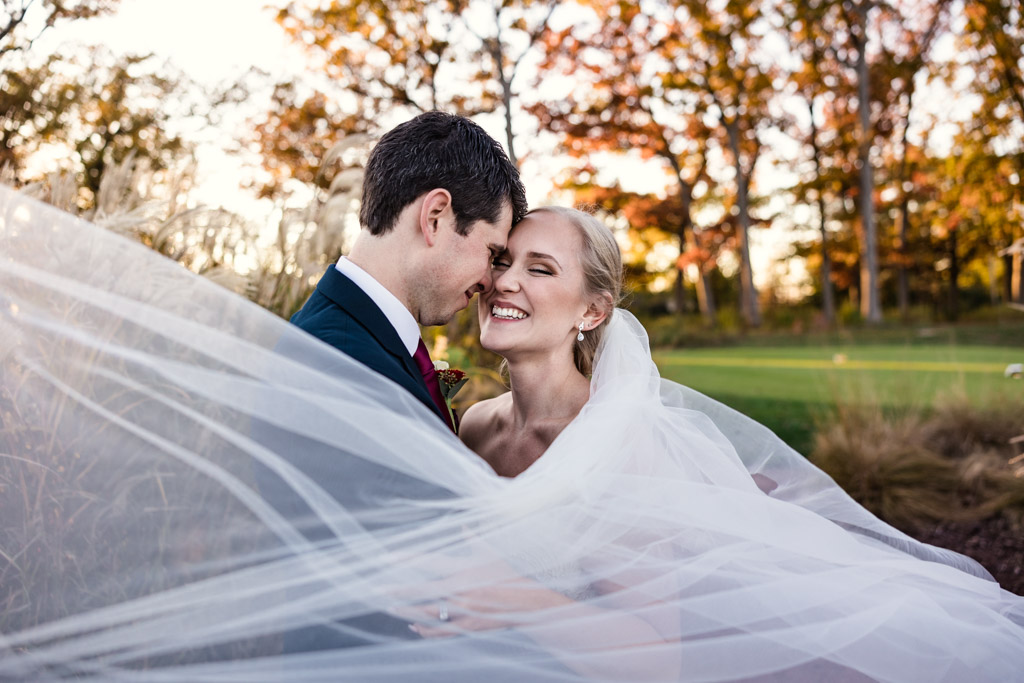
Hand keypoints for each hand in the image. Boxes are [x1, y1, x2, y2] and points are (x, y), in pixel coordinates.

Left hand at [384, 531, 573, 636]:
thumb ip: (473, 539)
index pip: (428, 561)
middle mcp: (459, 589)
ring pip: (428, 611)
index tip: (388, 557)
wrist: (528, 602)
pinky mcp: (467, 625)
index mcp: (463, 569)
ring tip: (390, 606)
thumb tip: (462, 525)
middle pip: (422, 589)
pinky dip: (426, 629)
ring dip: (407, 610)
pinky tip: (413, 627)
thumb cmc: (510, 574)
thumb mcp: (492, 552)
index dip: (407, 558)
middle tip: (378, 587)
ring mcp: (463, 609)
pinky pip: (441, 629)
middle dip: (399, 588)